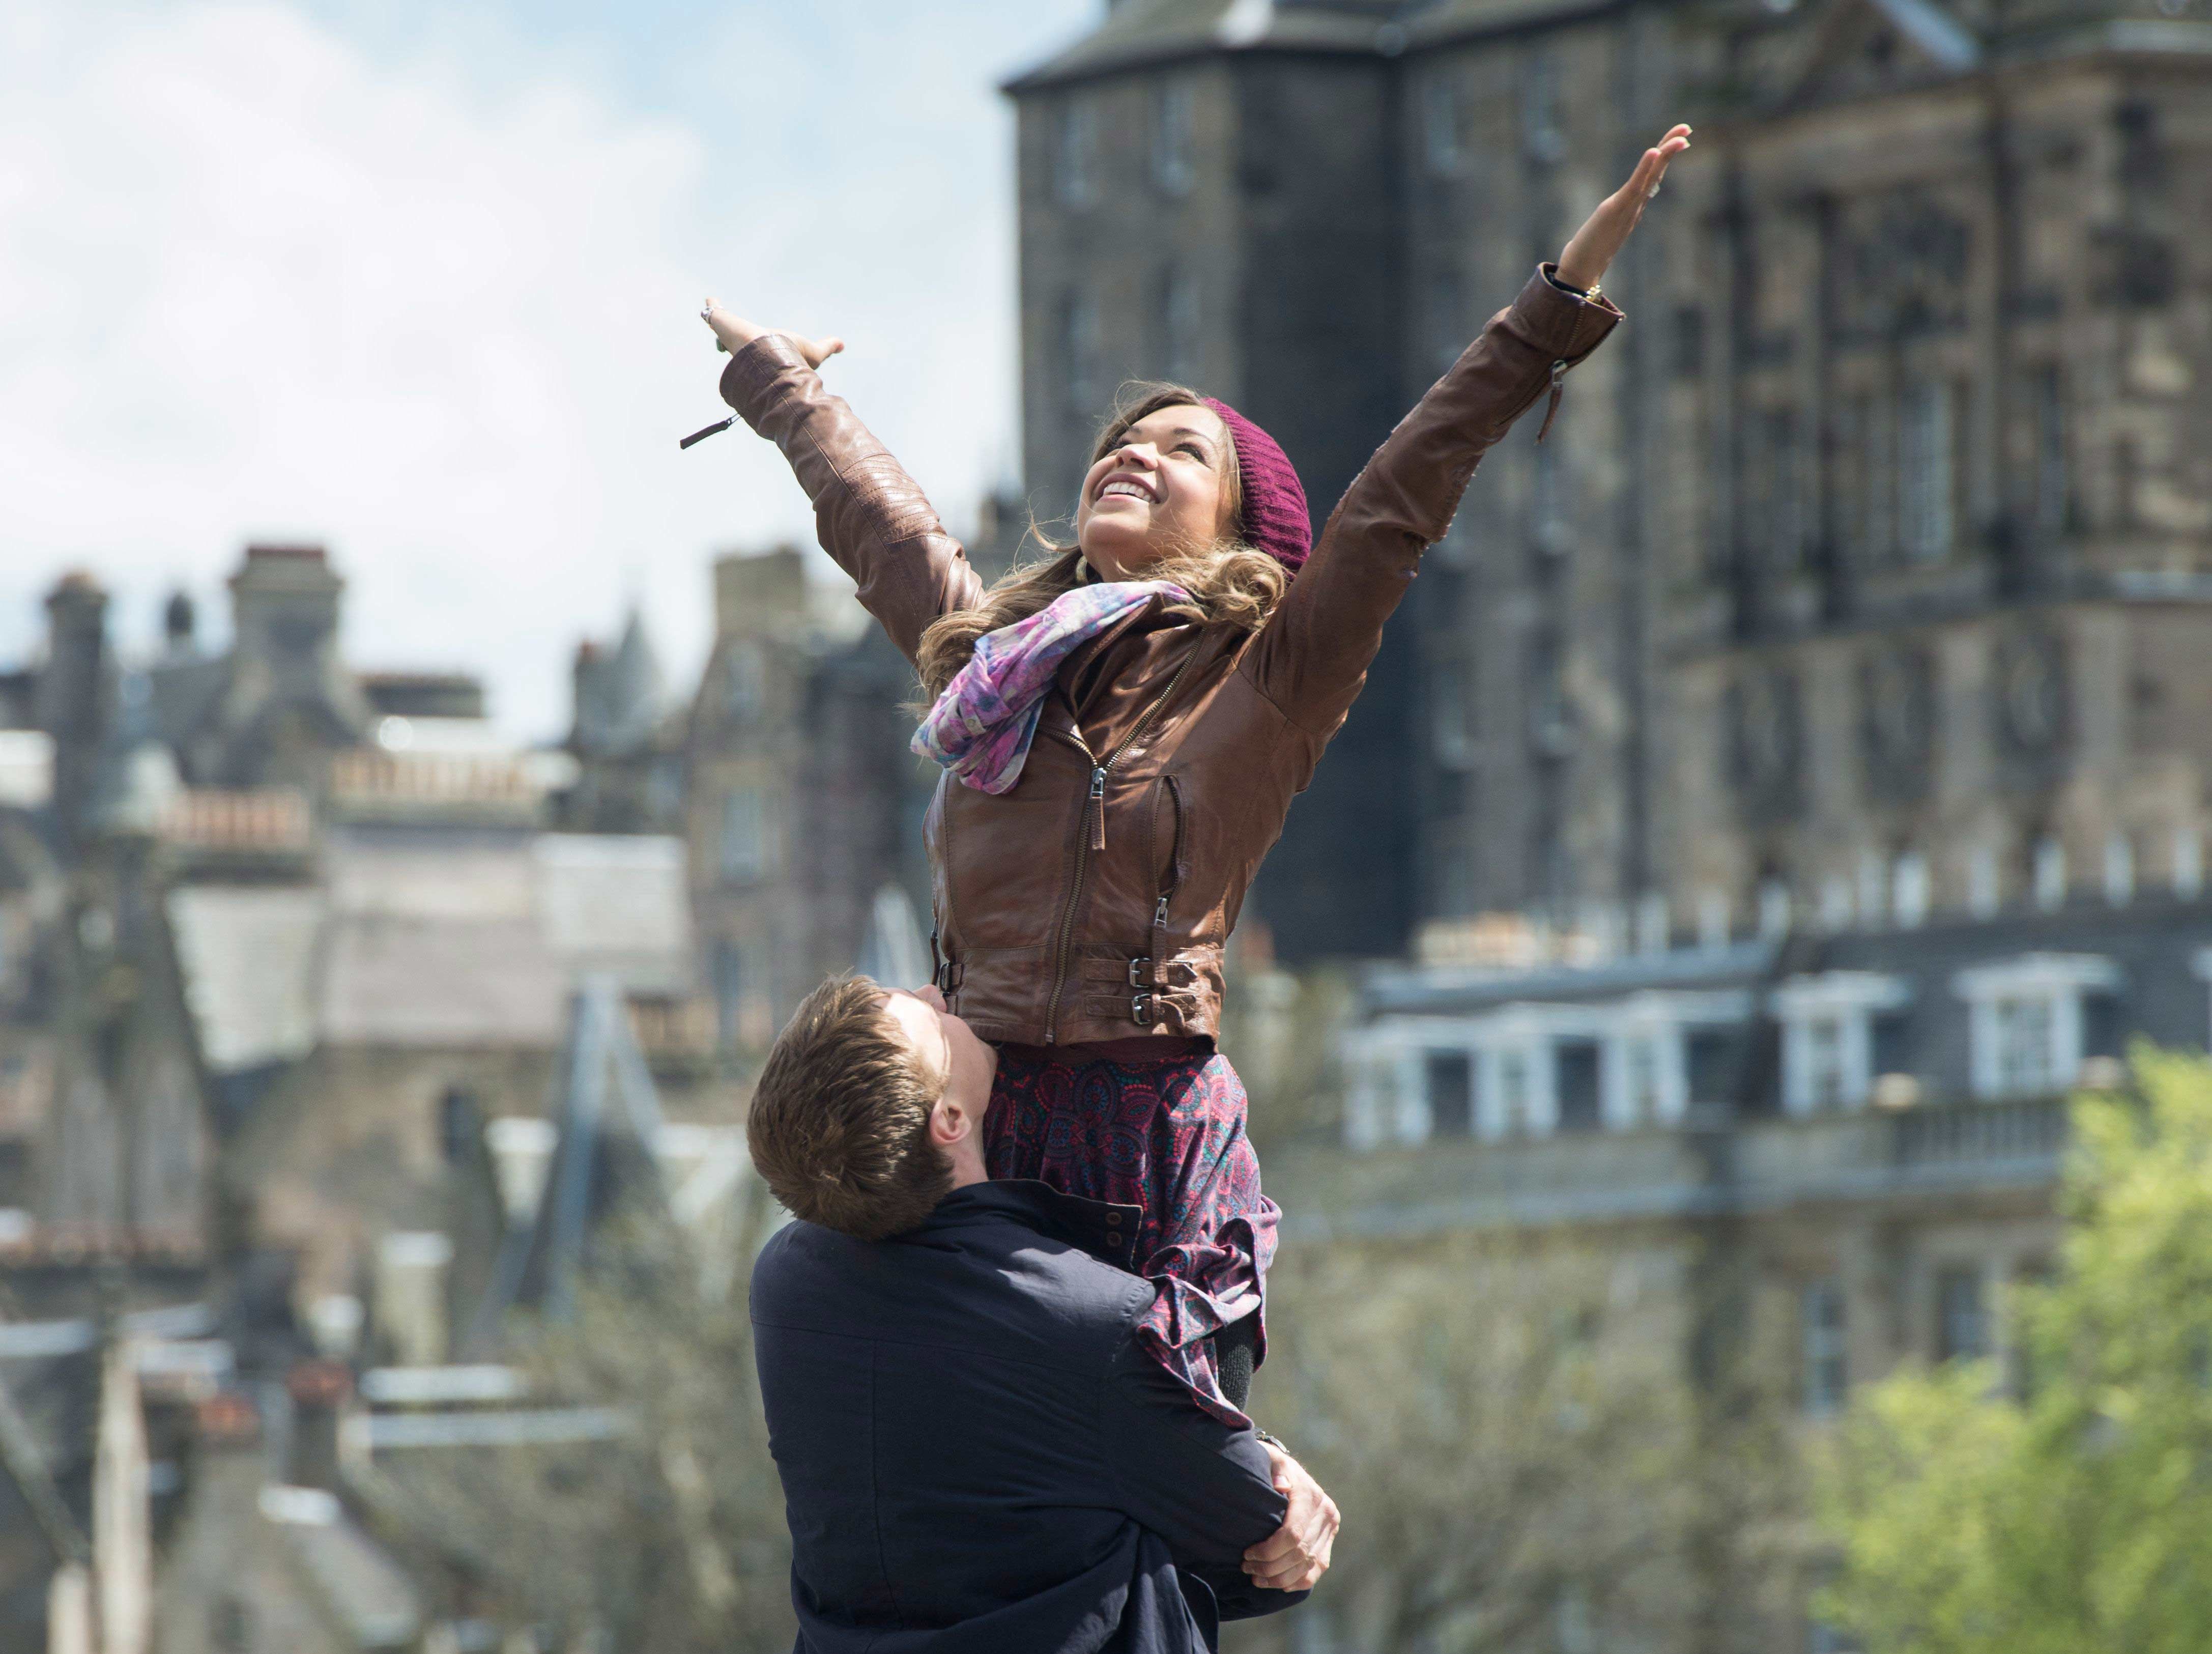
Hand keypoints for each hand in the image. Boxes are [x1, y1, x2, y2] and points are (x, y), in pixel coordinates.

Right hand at [700, 298, 844, 367]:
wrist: (768, 356)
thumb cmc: (790, 356)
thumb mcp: (815, 352)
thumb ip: (827, 348)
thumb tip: (842, 345)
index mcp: (766, 350)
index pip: (761, 346)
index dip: (763, 342)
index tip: (763, 338)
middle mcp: (748, 345)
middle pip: (742, 339)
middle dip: (738, 334)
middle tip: (736, 329)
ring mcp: (734, 334)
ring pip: (727, 327)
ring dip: (722, 320)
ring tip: (718, 313)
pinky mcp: (723, 323)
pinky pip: (715, 314)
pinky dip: (712, 306)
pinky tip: (709, 298)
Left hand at [1243, 1444, 1338, 1591]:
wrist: (1287, 1472)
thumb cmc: (1270, 1467)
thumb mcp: (1269, 1460)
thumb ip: (1274, 1467)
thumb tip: (1281, 1484)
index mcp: (1311, 1495)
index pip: (1293, 1534)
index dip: (1268, 1550)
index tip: (1247, 1554)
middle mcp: (1326, 1513)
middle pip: (1299, 1553)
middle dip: (1270, 1566)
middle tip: (1246, 1568)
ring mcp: (1330, 1530)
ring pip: (1307, 1565)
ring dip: (1280, 1578)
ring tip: (1256, 1578)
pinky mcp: (1328, 1543)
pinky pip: (1316, 1570)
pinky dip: (1298, 1582)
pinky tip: (1279, 1584)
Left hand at [1555, 124, 1691, 291]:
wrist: (1581, 272)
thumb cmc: (1590, 250)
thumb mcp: (1607, 225)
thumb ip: (1616, 214)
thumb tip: (1620, 208)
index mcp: (1634, 206)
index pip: (1652, 176)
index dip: (1664, 156)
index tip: (1680, 138)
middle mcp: (1635, 206)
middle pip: (1656, 172)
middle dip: (1670, 148)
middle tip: (1686, 128)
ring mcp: (1627, 208)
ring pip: (1651, 177)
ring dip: (1665, 155)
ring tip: (1681, 138)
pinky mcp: (1615, 211)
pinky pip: (1633, 187)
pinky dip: (1644, 169)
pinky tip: (1653, 151)